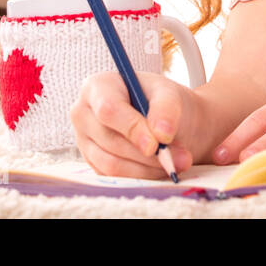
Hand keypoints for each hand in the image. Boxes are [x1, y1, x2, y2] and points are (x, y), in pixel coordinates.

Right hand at [70, 71, 196, 179]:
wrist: (163, 121)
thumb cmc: (161, 101)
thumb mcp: (169, 94)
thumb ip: (166, 109)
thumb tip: (161, 134)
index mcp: (97, 87)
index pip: (108, 110)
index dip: (132, 128)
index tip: (156, 144)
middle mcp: (83, 113)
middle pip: (110, 140)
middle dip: (148, 154)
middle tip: (181, 157)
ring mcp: (84, 140)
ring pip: (112, 164)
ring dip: (147, 168)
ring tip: (175, 162)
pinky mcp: (92, 162)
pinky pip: (114, 178)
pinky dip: (142, 176)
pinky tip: (159, 167)